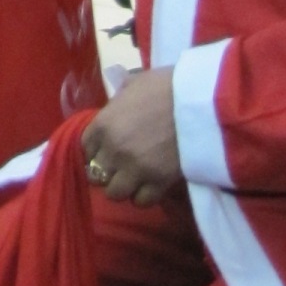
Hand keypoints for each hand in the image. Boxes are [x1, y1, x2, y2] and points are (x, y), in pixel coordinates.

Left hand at [83, 68, 180, 203]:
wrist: (200, 100)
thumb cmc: (167, 85)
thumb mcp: (134, 84)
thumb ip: (118, 101)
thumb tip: (115, 107)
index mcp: (103, 125)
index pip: (85, 149)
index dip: (96, 150)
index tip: (106, 149)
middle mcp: (113, 151)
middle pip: (96, 176)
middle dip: (107, 171)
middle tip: (121, 166)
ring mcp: (135, 169)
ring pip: (114, 194)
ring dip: (123, 186)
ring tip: (135, 178)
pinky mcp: (158, 182)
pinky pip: (141, 201)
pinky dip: (144, 195)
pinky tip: (151, 184)